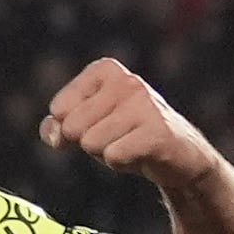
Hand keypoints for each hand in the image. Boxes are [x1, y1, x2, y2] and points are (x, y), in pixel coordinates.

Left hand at [40, 58, 216, 186]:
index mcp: (106, 70)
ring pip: (91, 143)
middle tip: (117, 137)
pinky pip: (113, 155)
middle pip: (73, 127)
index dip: (70, 128)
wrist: (178, 156)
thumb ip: (59, 125)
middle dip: (88, 142)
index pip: (59, 108)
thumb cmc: (127, 135)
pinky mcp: (157, 132)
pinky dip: (121, 163)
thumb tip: (55, 135)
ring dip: (106, 153)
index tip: (97, 124)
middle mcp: (127, 81)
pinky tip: (141, 154)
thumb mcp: (87, 125)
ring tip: (130, 143)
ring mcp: (144, 104)